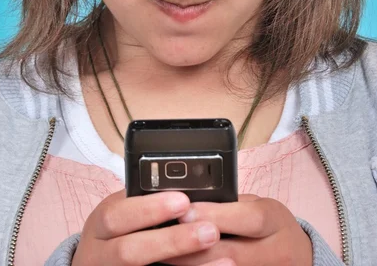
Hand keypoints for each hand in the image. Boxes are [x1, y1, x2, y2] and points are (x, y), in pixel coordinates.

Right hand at [72, 189, 232, 265]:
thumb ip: (143, 201)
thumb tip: (187, 188)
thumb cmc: (118, 229)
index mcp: (100, 225)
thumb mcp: (121, 211)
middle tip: (209, 230)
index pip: (117, 215)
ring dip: (186, 265)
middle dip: (171, 241)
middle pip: (130, 251)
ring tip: (224, 256)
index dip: (149, 209)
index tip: (183, 200)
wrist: (100, 263)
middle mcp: (100, 254)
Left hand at [163, 194, 312, 265]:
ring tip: (164, 256)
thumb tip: (190, 202)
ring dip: (192, 265)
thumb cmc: (269, 226)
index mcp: (275, 220)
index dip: (215, 215)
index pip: (247, 218)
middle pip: (232, 253)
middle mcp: (277, 252)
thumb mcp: (258, 207)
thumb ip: (230, 206)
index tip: (184, 212)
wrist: (299, 257)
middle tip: (162, 238)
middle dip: (193, 246)